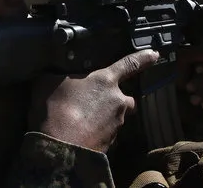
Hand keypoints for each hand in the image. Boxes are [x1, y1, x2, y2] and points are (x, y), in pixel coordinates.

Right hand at [29, 50, 159, 152]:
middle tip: (92, 103)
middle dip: (112, 100)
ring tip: (78, 121)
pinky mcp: (110, 146)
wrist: (60, 149)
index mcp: (105, 81)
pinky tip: (78, 134)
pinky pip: (104, 135)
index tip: (154, 54)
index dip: (142, 58)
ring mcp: (115, 125)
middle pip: (123, 98)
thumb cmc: (56, 110)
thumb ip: (57, 76)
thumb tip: (53, 76)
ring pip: (113, 118)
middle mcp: (117, 102)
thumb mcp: (47, 83)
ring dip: (100, 118)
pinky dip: (94, 133)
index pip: (129, 64)